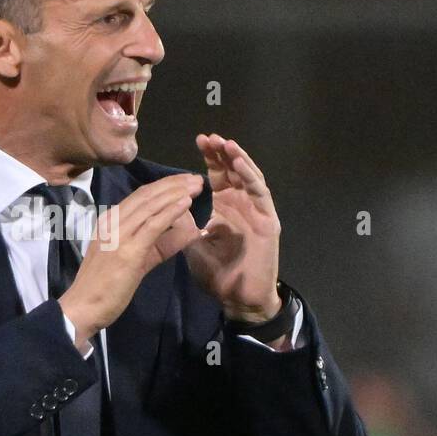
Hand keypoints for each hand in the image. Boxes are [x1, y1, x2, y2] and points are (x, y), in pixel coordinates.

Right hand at [58, 173, 203, 347]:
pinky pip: (152, 225)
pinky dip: (170, 211)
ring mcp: (118, 234)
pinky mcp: (128, 250)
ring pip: (151, 205)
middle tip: (197, 178)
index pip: (140, 196)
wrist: (84, 306)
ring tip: (197, 185)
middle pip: (147, 195)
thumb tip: (187, 232)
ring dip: (176, 193)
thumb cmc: (105, 287)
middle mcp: (112, 222)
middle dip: (174, 184)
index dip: (164, 186)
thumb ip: (158, 245)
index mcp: (110, 221)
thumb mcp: (134, 260)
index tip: (184, 181)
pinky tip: (186, 203)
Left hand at [183, 133, 283, 322]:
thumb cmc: (217, 273)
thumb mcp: (193, 243)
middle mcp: (241, 205)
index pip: (216, 176)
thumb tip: (168, 202)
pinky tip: (239, 164)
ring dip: (237, 159)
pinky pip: (260, 192)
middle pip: (232, 171)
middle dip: (221, 153)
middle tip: (209, 138)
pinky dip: (250, 176)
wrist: (238, 298)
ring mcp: (256, 210)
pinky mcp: (268, 219)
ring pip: (248, 176)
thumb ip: (184, 222)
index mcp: (223, 208)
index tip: (198, 141)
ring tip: (225, 144)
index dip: (209, 159)